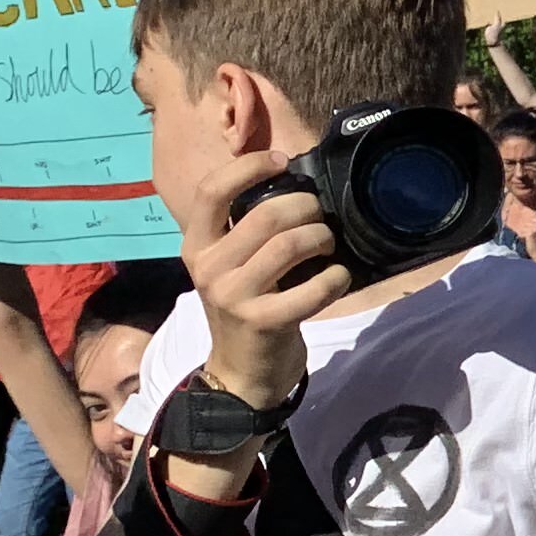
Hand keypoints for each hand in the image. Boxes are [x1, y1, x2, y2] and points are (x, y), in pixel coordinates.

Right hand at [183, 142, 344, 410]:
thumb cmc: (245, 306)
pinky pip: (313, 288)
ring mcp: (233, 295)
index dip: (248, 167)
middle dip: (307, 207)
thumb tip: (290, 183)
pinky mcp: (262, 321)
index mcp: (197, 246)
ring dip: (321, 238)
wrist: (240, 373)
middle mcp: (208, 267)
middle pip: (267, 214)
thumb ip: (245, 228)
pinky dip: (335, 278)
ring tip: (328, 247)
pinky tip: (338, 278)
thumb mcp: (230, 265)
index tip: (281, 162)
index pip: (211, 190)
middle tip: (320, 218)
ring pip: (290, 244)